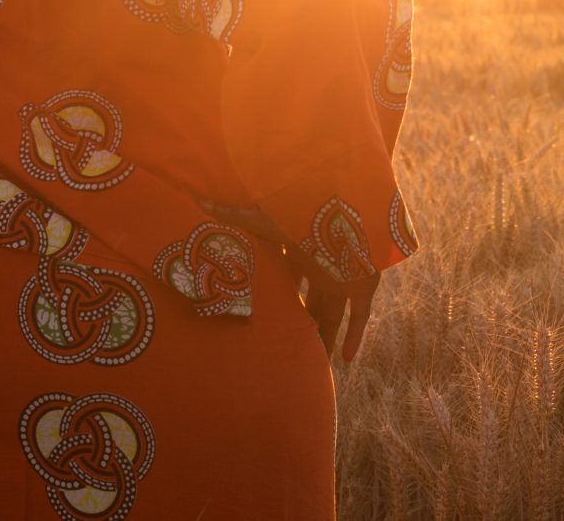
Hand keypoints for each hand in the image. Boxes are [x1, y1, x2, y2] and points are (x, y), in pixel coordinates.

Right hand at [197, 199, 379, 361]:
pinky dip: (355, 336)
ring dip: (325, 339)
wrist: (353, 210)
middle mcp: (325, 270)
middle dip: (303, 325)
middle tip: (289, 349)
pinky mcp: (365, 287)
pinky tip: (346, 359)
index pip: (292, 282)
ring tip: (314, 364)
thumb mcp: (266, 219)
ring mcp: (346, 280)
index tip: (269, 318)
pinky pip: (360, 317)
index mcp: (305, 256)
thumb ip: (235, 216)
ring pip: (334, 316)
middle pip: (312, 305)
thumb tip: (199, 199)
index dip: (283, 300)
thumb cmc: (308, 215)